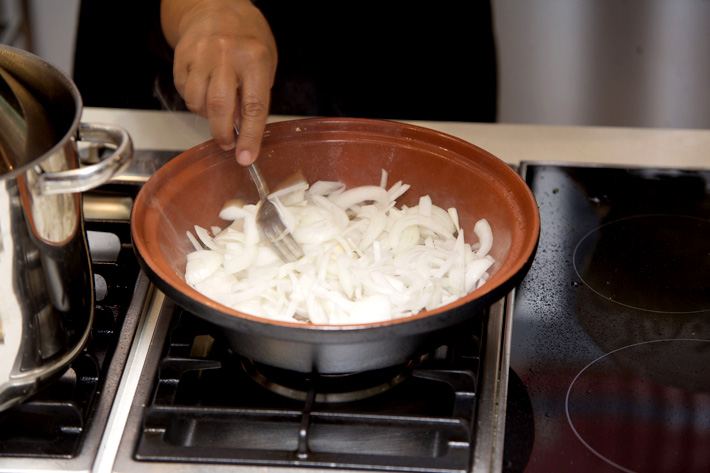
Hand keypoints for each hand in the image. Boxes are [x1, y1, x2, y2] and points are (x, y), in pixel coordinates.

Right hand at [161, 0, 276, 164]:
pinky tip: (205, 90)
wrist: (216, 7)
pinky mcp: (181, 57)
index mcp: (255, 58)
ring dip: (208, 115)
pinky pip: (185, 92)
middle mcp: (226, 55)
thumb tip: (243, 130)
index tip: (245, 158)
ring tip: (218, 108)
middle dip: (223, 134)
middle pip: (220, 107)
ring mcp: (201, 54)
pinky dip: (195, 100)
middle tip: (228, 143)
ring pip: (197, 102)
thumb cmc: (247, 40)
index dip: (249, 137)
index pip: (253, 106)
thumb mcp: (265, 63)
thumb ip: (256, 95)